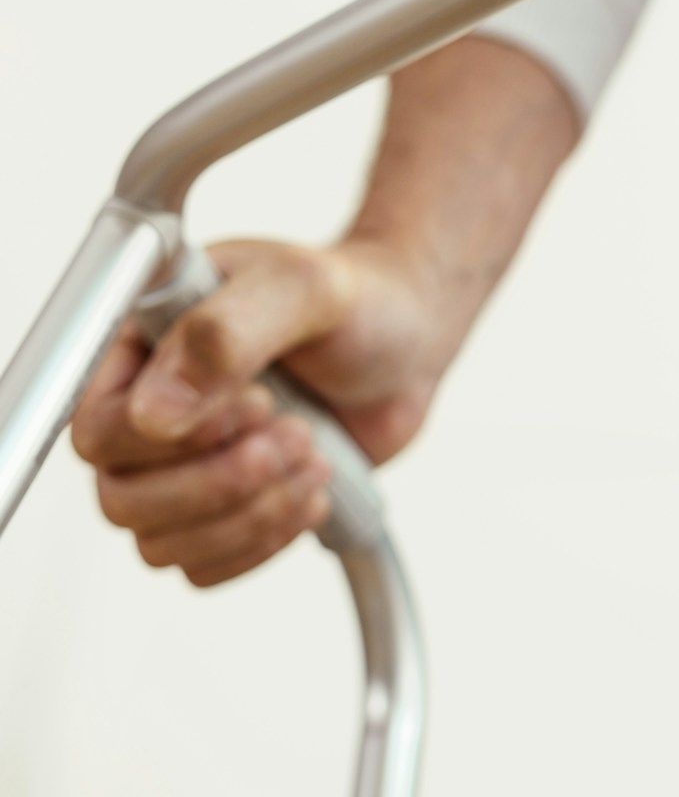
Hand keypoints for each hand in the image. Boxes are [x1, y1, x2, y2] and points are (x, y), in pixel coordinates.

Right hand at [72, 238, 456, 586]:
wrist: (407, 336)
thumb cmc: (351, 300)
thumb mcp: (301, 288)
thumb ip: (226, 333)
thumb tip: (153, 414)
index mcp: (142, 350)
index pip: (95, 428)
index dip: (165, 440)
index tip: (259, 402)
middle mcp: (147, 415)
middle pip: (122, 499)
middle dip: (220, 482)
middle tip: (297, 433)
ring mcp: (182, 470)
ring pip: (161, 544)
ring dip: (250, 513)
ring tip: (315, 453)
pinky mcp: (224, 509)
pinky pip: (205, 565)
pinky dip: (262, 542)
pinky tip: (315, 492)